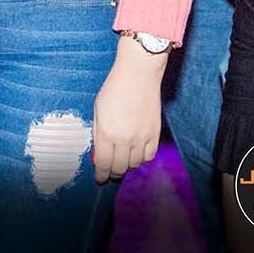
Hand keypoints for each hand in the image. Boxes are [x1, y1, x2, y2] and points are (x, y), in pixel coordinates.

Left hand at [92, 42, 167, 181]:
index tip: (100, 179)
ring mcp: (141, 138)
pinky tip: (136, 151)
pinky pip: (148, 156)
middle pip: (119, 169)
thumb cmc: (114, 89)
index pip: (103, 165)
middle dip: (113, 173)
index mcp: (106, 133)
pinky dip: (141, 157)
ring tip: (122, 157)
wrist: (138, 74)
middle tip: (110, 172)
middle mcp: (124, 139)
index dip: (101, 176)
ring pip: (134, 164)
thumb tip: (99, 155)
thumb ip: (98, 134)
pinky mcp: (154, 134)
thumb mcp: (98, 110)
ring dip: (127, 164)